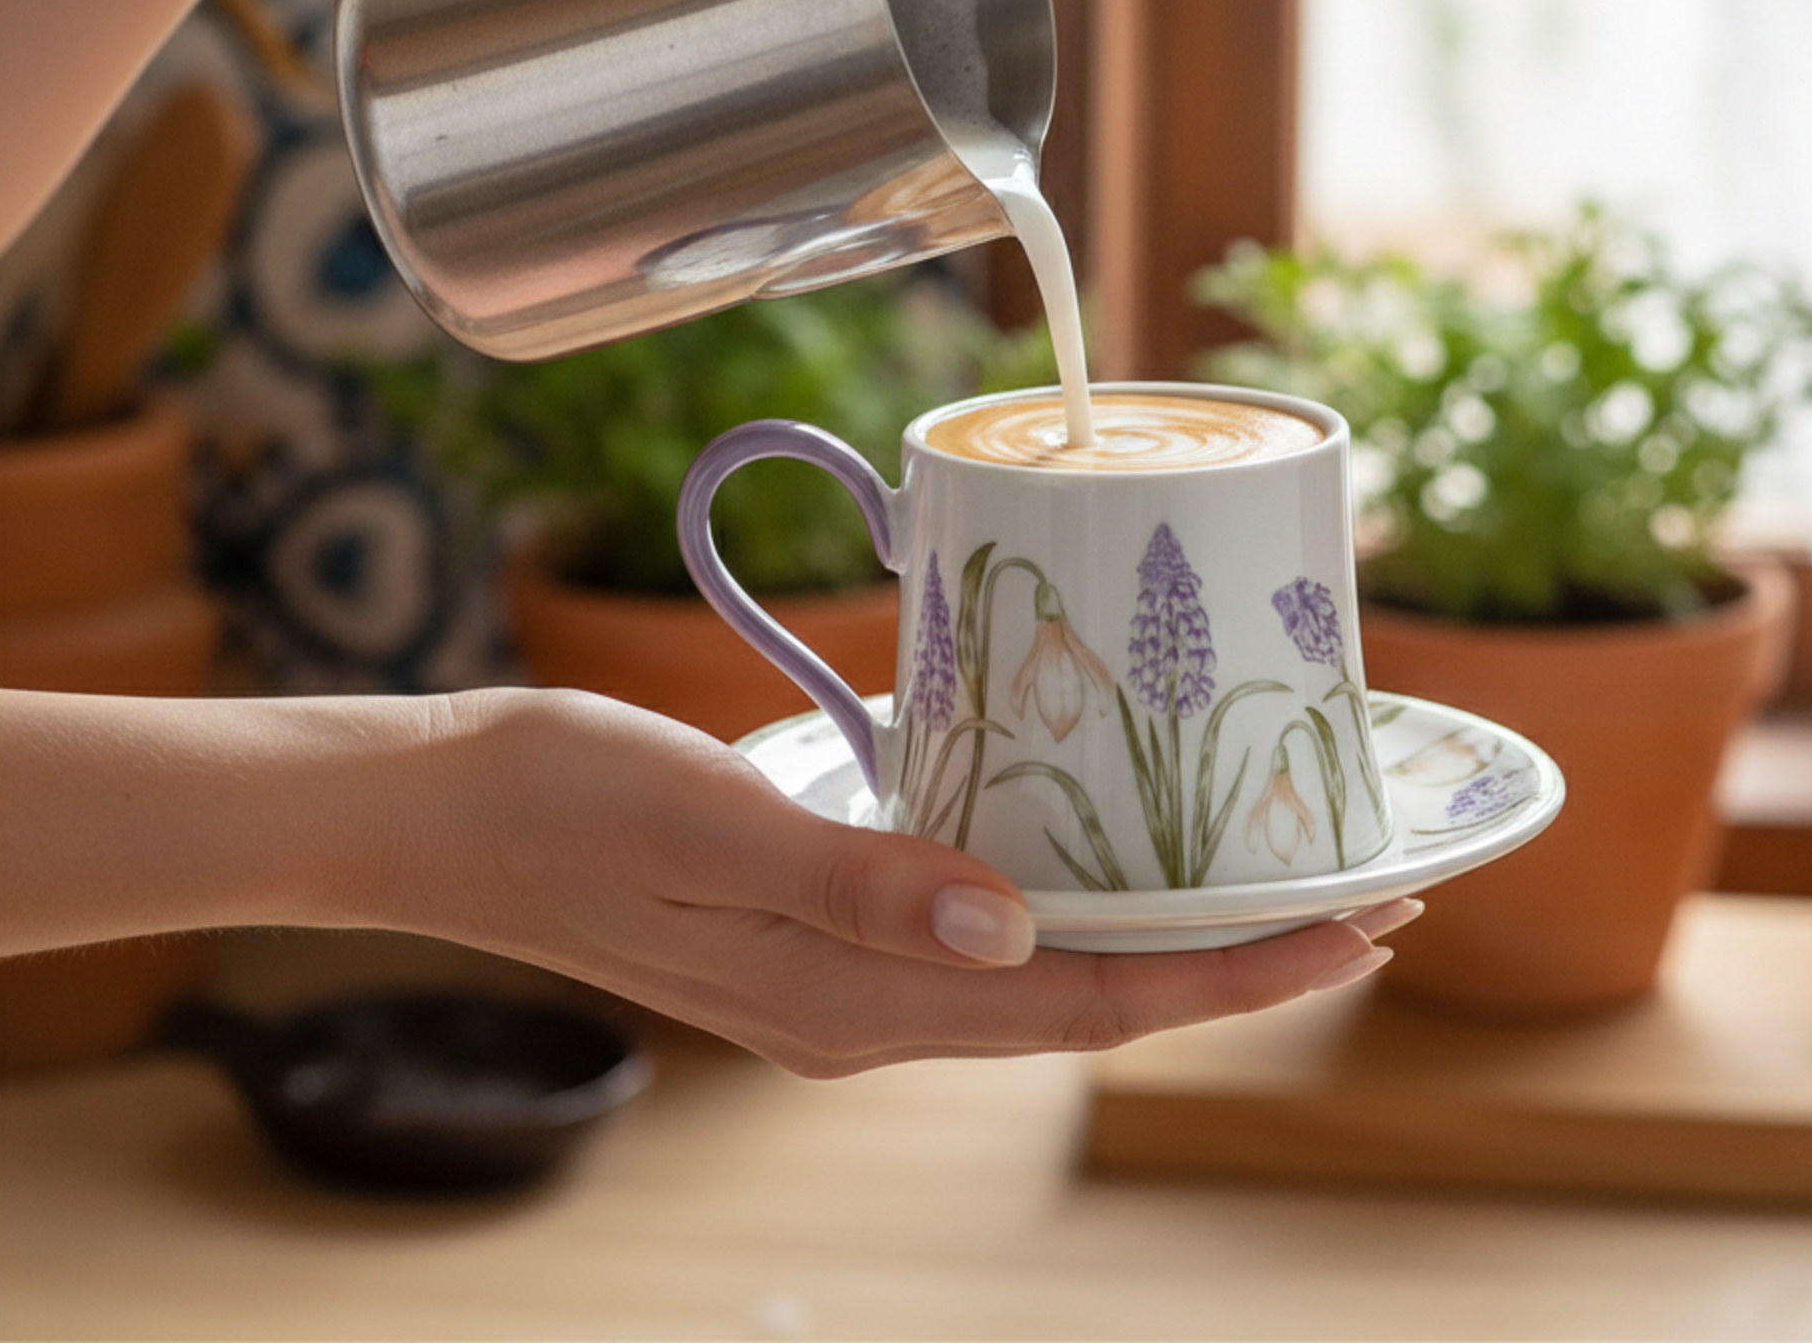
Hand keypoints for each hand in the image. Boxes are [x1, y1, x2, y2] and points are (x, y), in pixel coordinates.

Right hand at [406, 689, 1413, 1076]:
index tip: (1356, 925)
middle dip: (1235, 960)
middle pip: (1093, 1004)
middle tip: (1360, 893)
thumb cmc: (568, 798)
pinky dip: (1068, 904)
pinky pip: (979, 936)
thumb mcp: (710, 825)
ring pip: (1045, 977)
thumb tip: (1018, 935)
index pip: (1091, 1009)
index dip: (1235, 975)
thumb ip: (860, 883)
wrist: (451, 808)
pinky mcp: (820, 930)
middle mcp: (865, 1012)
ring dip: (1162, 934)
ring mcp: (841, 981)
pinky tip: (1099, 849)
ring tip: (1265, 874)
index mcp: (853, 1003)